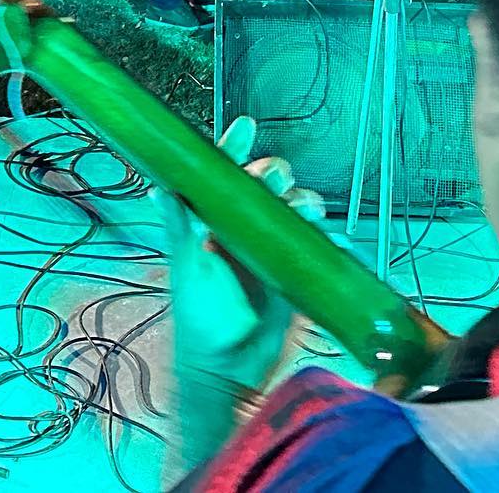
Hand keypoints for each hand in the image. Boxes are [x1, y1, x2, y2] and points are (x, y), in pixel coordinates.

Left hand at [164, 115, 325, 384]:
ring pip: (297, 214)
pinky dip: (332, 243)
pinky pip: (319, 252)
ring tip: (308, 209)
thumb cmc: (199, 316)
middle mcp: (246, 231)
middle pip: (268, 188)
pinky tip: (337, 240)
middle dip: (276, 175)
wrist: (226, 370)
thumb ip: (179, 227)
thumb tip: (160, 187)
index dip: (235, 150)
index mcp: (215, 222)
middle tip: (277, 179)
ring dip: (306, 204)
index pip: (226, 177)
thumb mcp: (187, 267)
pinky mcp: (298, 278)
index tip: (246, 127)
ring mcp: (274, 253)